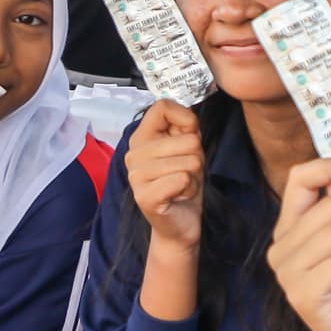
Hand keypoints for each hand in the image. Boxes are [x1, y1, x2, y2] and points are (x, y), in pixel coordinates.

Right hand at [126, 96, 207, 248]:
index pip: (162, 107)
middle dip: (197, 157)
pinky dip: (190, 188)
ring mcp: (136, 176)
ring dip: (194, 176)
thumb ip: (186, 130)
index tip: (189, 134)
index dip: (186, 118)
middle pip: (187, 139)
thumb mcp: (187, 151)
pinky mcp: (145, 196)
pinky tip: (179, 195)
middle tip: (185, 172)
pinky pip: (182, 179)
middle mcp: (133, 154)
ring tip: (181, 184)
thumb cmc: (182, 184)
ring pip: (190, 160)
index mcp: (141, 138)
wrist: (179, 223)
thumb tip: (190, 117)